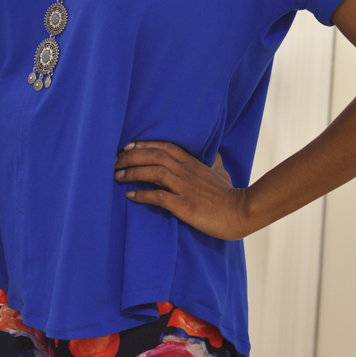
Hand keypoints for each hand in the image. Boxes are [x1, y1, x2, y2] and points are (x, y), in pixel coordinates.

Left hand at [114, 140, 248, 239]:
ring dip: (133, 172)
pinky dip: (142, 195)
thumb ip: (214, 163)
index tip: (127, 146)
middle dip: (132, 156)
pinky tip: (130, 196)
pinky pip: (159, 197)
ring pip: (154, 172)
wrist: (241, 212)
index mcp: (193, 163)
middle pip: (155, 156)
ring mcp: (185, 188)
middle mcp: (186, 172)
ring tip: (117, 175)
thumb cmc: (229, 194)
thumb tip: (214, 156)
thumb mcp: (221, 173)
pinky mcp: (185, 205)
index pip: (165, 146)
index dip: (144, 144)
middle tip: (114, 160)